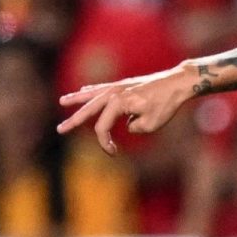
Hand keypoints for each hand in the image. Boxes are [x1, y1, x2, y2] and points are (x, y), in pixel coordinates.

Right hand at [57, 67, 193, 154]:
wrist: (176, 84)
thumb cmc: (165, 105)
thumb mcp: (151, 124)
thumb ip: (134, 128)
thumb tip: (128, 124)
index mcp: (118, 103)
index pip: (102, 127)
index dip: (105, 143)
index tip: (114, 153)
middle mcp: (114, 93)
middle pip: (89, 109)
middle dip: (74, 121)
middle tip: (60, 129)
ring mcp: (118, 87)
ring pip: (91, 95)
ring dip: (77, 99)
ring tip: (63, 101)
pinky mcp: (124, 85)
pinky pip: (102, 88)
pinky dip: (91, 91)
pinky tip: (84, 91)